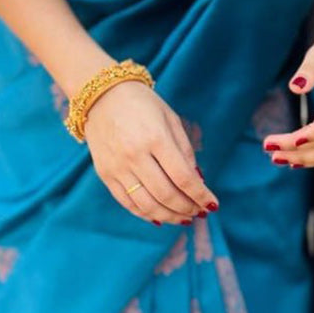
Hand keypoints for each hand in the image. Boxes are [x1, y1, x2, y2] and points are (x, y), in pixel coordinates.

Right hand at [83, 80, 218, 224]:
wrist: (102, 95)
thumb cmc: (142, 104)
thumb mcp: (170, 119)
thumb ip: (185, 151)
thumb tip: (197, 181)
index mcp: (156, 138)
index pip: (183, 177)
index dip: (200, 195)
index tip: (212, 204)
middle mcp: (135, 155)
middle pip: (166, 195)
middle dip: (187, 208)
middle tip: (199, 211)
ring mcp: (117, 167)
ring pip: (147, 205)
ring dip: (169, 216)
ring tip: (183, 218)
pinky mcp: (105, 174)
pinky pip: (127, 203)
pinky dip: (146, 214)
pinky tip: (160, 216)